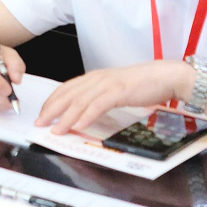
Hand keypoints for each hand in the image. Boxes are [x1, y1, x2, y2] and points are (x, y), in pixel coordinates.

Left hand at [36, 61, 189, 135]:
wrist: (165, 76)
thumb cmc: (143, 84)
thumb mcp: (114, 89)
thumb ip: (99, 96)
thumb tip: (84, 110)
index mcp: (95, 77)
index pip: (66, 89)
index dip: (52, 101)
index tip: (42, 113)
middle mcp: (97, 78)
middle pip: (68, 94)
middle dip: (52, 110)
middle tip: (40, 123)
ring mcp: (108, 84)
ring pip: (80, 101)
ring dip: (66, 117)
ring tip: (56, 129)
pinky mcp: (119, 91)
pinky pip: (99, 105)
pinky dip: (87, 115)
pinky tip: (80, 125)